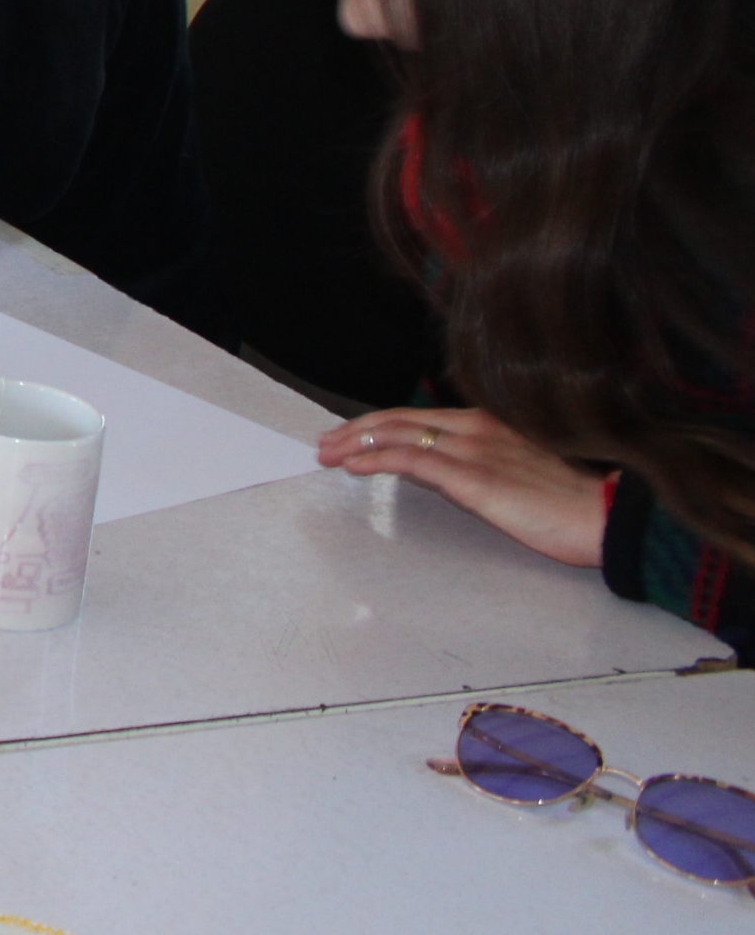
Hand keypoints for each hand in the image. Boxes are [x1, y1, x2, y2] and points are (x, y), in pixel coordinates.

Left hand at [319, 406, 609, 567]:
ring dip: (355, 442)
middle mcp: (476, 427)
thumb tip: (429, 471)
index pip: (419, 416)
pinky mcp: (473, 477)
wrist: (608, 517)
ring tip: (328, 454)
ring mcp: (473, 449)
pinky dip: (375, 459)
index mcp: (488, 423)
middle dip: (356, 429)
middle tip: (326, 443)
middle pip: (399, 420)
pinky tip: (353, 466)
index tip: (351, 434)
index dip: (379, 423)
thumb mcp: (515, 472)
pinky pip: (411, 460)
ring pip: (398, 434)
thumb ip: (473, 465)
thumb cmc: (571, 503)